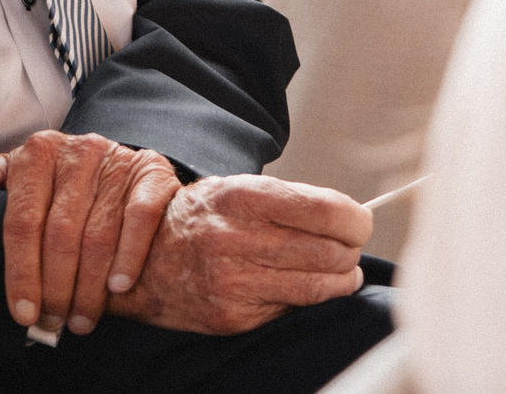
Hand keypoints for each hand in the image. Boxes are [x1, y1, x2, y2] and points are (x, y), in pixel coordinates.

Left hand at [0, 130, 180, 337]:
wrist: (115, 160)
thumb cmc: (55, 179)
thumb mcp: (15, 173)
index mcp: (36, 153)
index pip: (21, 222)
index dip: (20, 272)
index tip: (22, 313)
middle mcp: (76, 150)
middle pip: (60, 235)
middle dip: (56, 288)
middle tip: (54, 322)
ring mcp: (115, 159)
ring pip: (98, 234)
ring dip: (90, 287)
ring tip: (81, 319)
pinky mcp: (149, 171)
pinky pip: (139, 219)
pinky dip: (128, 256)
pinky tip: (118, 287)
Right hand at [104, 174, 371, 335]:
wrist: (144, 257)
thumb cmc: (202, 217)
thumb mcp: (237, 189)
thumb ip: (291, 201)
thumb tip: (352, 218)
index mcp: (242, 197)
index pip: (325, 210)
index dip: (355, 220)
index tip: (361, 224)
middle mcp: (236, 239)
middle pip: (330, 252)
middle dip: (349, 252)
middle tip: (349, 249)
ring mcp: (233, 282)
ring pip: (318, 286)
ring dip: (340, 280)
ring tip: (341, 272)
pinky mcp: (233, 316)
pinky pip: (292, 309)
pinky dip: (308, 299)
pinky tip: (304, 286)